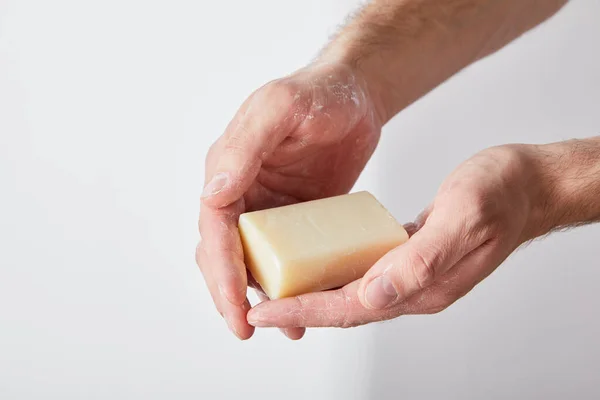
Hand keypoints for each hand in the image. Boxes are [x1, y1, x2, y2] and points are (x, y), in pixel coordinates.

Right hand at [197, 63, 382, 338]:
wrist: (355, 98)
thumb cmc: (318, 93)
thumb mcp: (281, 107)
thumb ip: (246, 146)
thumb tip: (214, 192)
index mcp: (228, 168)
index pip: (215, 227)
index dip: (221, 269)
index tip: (235, 305)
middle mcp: (240, 192)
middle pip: (224, 253)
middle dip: (231, 294)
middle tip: (247, 329)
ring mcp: (267, 208)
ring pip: (252, 262)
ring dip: (260, 297)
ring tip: (285, 327)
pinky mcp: (293, 218)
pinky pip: (285, 257)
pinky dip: (291, 283)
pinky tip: (308, 302)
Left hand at [246, 145, 552, 327]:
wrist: (529, 187)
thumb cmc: (502, 195)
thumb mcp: (463, 217)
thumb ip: (421, 260)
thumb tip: (374, 294)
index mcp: (423, 284)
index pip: (351, 306)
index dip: (304, 310)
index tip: (264, 310)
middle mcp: (415, 288)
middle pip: (345, 308)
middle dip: (299, 310)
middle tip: (256, 306)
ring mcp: (414, 275)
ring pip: (352, 293)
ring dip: (313, 296)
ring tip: (275, 290)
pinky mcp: (411, 258)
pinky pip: (364, 273)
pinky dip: (335, 273)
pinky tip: (317, 263)